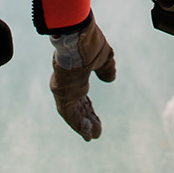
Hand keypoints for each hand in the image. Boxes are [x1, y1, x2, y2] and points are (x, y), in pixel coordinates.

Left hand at [50, 15, 116, 140]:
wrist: (78, 36)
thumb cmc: (89, 43)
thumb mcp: (104, 57)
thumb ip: (106, 69)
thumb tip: (111, 78)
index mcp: (76, 75)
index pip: (81, 97)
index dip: (88, 108)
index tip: (95, 119)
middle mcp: (67, 84)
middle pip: (78, 107)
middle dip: (87, 119)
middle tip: (96, 131)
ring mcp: (63, 90)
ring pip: (73, 113)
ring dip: (83, 125)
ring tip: (92, 136)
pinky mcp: (62, 94)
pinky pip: (69, 115)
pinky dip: (78, 125)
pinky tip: (88, 134)